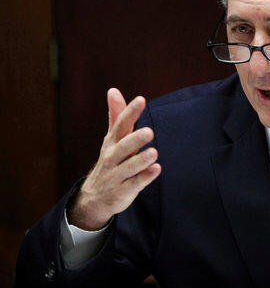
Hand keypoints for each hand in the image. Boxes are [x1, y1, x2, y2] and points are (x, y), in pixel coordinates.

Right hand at [68, 88, 161, 229]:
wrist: (95, 198)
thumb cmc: (110, 161)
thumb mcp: (112, 139)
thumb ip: (116, 116)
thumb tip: (113, 90)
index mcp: (113, 142)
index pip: (121, 125)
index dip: (130, 112)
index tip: (141, 99)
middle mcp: (112, 157)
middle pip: (123, 147)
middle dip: (135, 139)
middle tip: (149, 132)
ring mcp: (116, 175)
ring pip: (129, 167)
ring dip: (141, 160)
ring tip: (154, 152)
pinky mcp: (123, 191)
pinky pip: (134, 184)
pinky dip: (145, 178)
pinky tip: (156, 170)